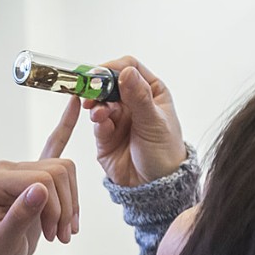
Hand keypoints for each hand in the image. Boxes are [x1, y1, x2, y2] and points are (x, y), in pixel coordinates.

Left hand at [0, 97, 80, 254]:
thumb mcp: (5, 242)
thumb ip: (20, 216)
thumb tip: (41, 191)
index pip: (41, 178)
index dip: (56, 206)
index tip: (57, 233)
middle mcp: (6, 169)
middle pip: (55, 171)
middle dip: (65, 206)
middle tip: (63, 235)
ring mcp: (21, 170)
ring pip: (63, 170)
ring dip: (71, 201)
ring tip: (65, 230)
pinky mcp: (34, 176)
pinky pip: (52, 147)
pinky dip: (64, 129)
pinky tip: (72, 105)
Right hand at [83, 57, 186, 186]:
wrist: (154, 187)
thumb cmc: (164, 153)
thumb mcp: (154, 123)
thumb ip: (139, 97)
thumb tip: (126, 72)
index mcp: (151, 91)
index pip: (130, 68)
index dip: (113, 67)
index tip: (100, 73)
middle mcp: (133, 102)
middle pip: (110, 83)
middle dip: (99, 86)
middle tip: (89, 89)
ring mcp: (118, 118)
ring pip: (100, 102)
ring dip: (96, 104)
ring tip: (98, 113)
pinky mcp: (105, 135)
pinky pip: (97, 122)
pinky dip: (96, 121)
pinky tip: (100, 124)